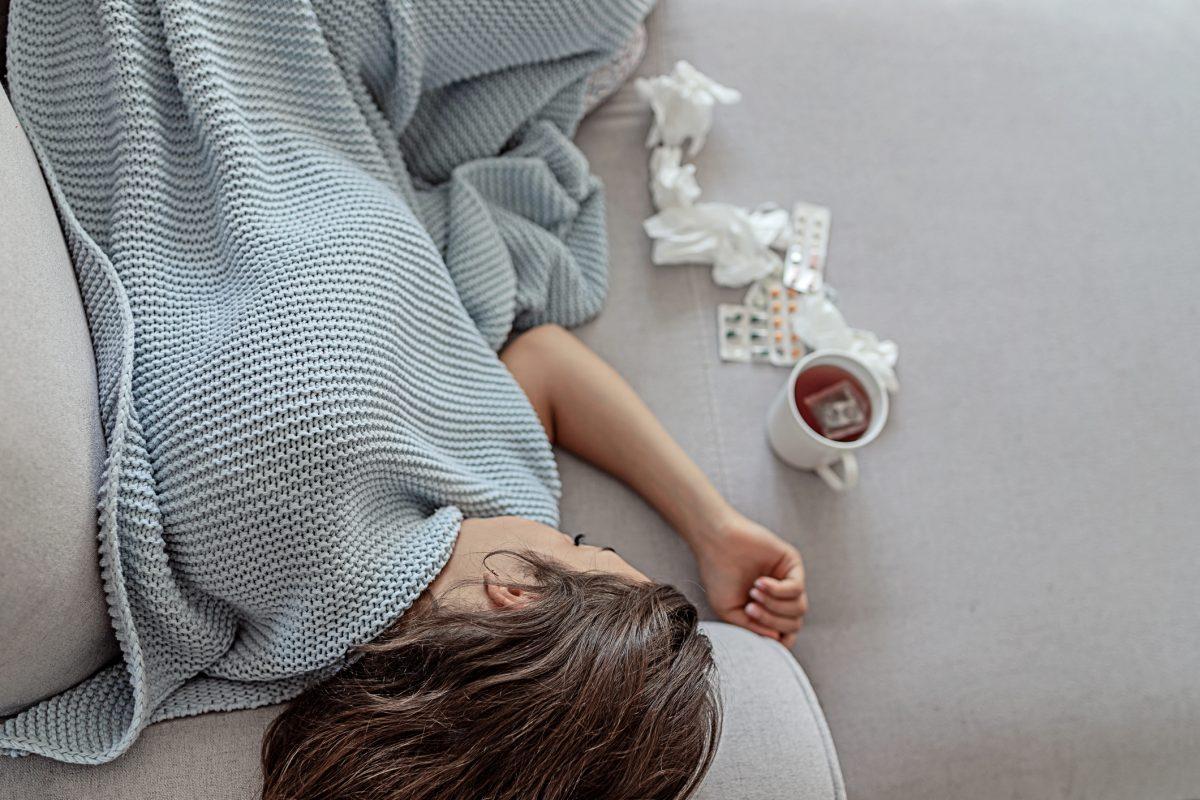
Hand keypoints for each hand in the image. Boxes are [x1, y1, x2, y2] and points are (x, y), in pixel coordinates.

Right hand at [691, 511, 807, 647]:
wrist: (716, 543)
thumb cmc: (718, 574)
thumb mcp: (729, 611)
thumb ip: (752, 628)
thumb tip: (777, 638)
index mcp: (767, 609)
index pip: (786, 634)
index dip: (778, 641)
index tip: (760, 635)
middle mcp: (781, 596)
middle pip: (793, 624)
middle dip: (772, 621)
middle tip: (750, 608)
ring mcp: (788, 579)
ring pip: (798, 609)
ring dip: (774, 605)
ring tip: (753, 593)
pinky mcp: (792, 563)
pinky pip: (797, 589)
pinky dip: (778, 591)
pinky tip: (760, 583)